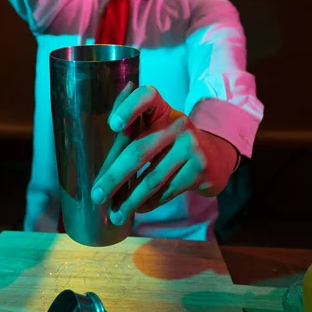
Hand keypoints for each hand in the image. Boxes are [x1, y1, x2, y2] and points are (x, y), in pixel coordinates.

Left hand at [91, 85, 236, 225]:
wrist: (214, 158)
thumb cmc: (172, 142)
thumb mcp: (156, 126)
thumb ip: (131, 125)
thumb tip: (108, 123)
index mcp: (162, 109)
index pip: (147, 97)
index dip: (129, 107)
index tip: (113, 125)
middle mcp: (177, 123)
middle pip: (139, 150)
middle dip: (114, 177)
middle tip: (97, 195)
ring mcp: (190, 146)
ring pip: (152, 178)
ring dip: (130, 200)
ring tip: (115, 214)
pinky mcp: (199, 169)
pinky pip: (166, 191)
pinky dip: (149, 203)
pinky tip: (138, 209)